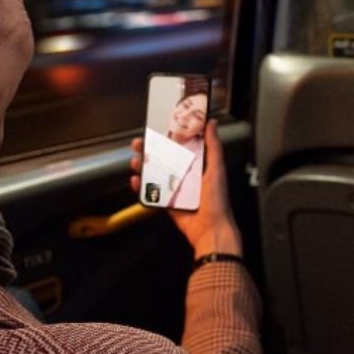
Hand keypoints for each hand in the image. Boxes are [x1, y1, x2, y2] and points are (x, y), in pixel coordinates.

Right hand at [130, 120, 242, 258]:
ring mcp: (174, 188)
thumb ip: (214, 146)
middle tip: (139, 143)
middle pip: (162, 158)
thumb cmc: (217, 201)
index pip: (179, 147)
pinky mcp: (166, 202)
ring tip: (136, 162)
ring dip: (143, 166)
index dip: (167, 137)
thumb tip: (212, 124)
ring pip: (154, 173)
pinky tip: (136, 181)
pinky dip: (141, 186)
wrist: (210, 230)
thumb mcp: (216, 169)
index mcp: (197, 165)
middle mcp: (184, 175)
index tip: (156, 129)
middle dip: (149, 150)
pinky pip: (151, 192)